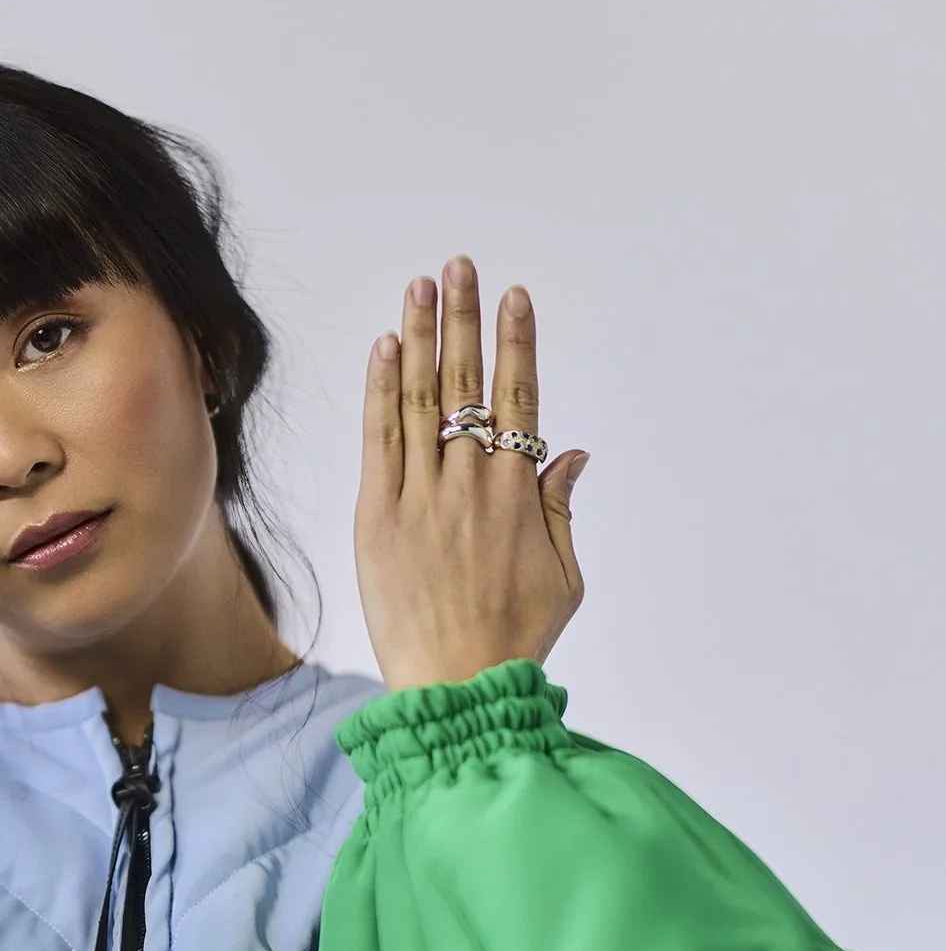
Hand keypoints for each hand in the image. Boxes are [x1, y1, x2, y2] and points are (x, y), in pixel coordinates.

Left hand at [353, 255, 589, 694]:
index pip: (519, 397)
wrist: (457, 683)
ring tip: (421, 286)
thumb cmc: (514, 638)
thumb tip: (572, 452)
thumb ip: (562, 507)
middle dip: (463, 317)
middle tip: (460, 266)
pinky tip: (383, 346)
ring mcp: (421, 494)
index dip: (515, 342)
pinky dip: (380, 388)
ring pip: (419, 397)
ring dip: (419, 335)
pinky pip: (379, 437)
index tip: (514, 297)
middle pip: (466, 381)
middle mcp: (471, 480)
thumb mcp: (564, 575)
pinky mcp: (377, 514)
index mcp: (519, 491)